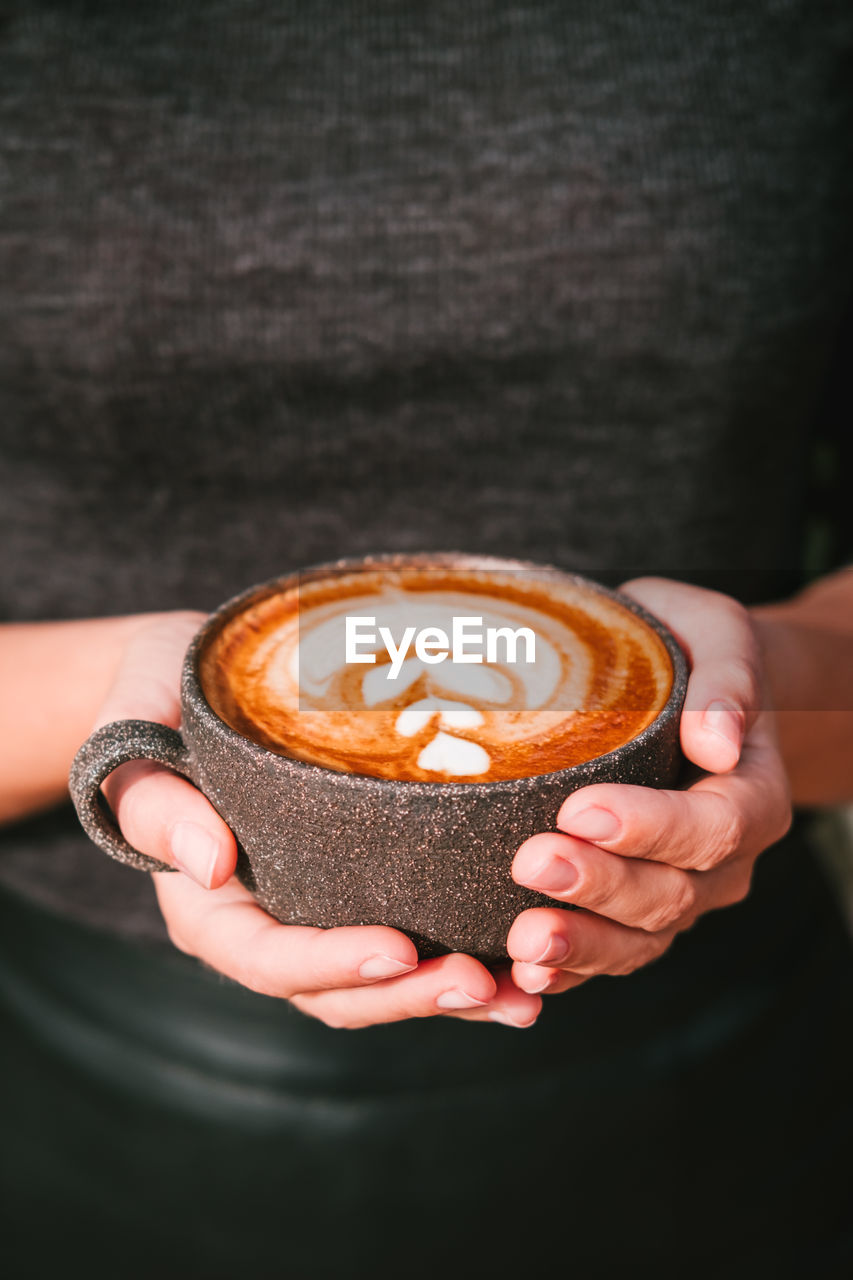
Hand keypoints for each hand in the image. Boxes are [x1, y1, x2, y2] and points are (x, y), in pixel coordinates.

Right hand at [92, 612, 541, 1029]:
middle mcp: (264, 924)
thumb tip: (209, 866)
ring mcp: (313, 913)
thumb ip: (156, 800)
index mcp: (208, 906)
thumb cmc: (155, 696)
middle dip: (410, 995)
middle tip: (486, 984)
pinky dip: (463, 956)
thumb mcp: (135, 733)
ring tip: (527, 993)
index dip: (334, 964)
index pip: (269, 959)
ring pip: (383, 982)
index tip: (400, 950)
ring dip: (452, 995)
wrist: (185, 675)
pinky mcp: (354, 890)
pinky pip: (409, 942)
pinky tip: (527, 958)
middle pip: (337, 991)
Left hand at [507, 579, 792, 994]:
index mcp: (752, 794)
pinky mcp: (629, 914)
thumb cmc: (689, 649)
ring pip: (638, 941)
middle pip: (671, 893)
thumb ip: (728, 680)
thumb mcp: (716, 631)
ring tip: (521, 943)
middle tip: (531, 862)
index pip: (715, 826)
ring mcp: (677, 895)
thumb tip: (717, 739)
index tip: (582, 808)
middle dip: (600, 886)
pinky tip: (515, 978)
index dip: (652, 826)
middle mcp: (721, 862)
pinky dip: (564, 974)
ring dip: (580, 946)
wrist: (681, 692)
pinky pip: (603, 956)